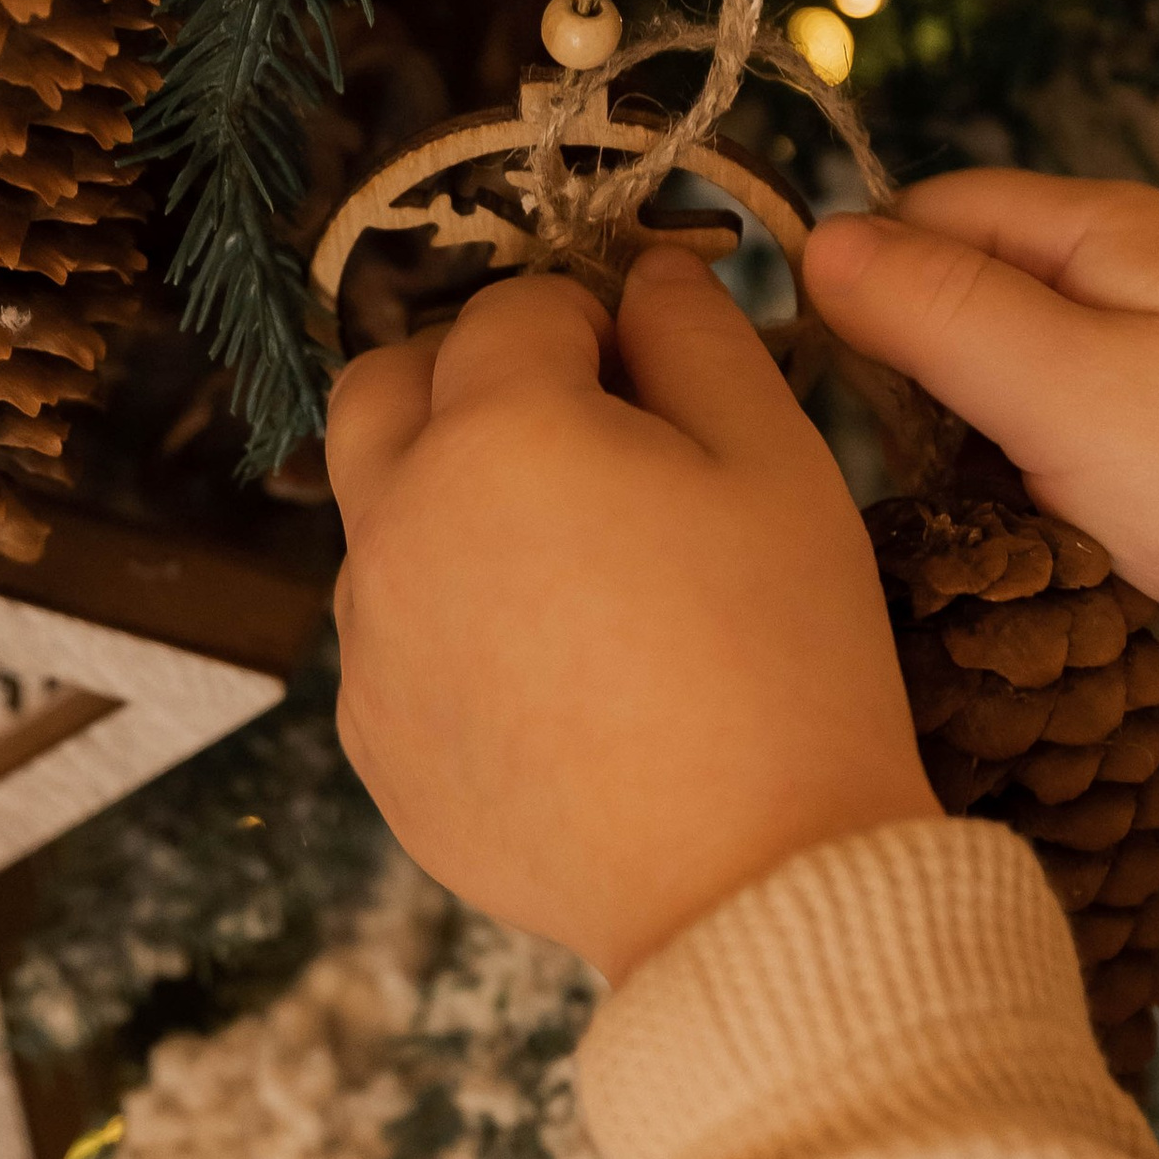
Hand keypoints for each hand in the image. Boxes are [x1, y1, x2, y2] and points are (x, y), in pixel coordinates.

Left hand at [328, 250, 938, 978]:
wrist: (754, 884)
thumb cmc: (787, 657)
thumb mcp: (779, 462)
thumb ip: (698, 336)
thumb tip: (648, 274)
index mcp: (496, 432)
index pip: (514, 309)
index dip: (593, 318)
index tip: (655, 370)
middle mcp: (396, 525)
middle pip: (382, 388)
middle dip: (468, 376)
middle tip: (579, 429)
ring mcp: (371, 643)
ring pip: (382, 518)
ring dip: (455, 501)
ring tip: (584, 574)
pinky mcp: (374, 743)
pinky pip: (392, 636)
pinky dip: (453, 619)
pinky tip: (560, 677)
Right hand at [804, 176, 1158, 714]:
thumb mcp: (1067, 387)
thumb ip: (937, 310)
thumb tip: (817, 239)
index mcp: (1121, 229)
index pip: (942, 209)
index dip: (870, 276)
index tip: (825, 371)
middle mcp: (1151, 280)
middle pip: (979, 296)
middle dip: (925, 375)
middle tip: (909, 464)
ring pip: (1022, 386)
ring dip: (984, 448)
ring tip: (984, 513)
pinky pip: (1080, 452)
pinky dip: (1045, 493)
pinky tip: (1043, 546)